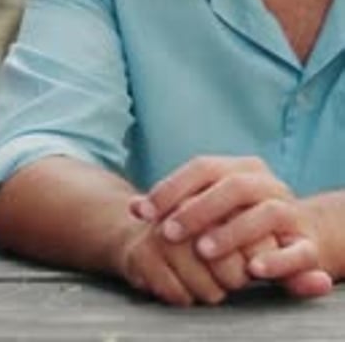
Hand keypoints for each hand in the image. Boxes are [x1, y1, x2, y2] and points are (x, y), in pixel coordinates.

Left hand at [131, 156, 331, 297]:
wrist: (297, 234)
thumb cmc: (240, 218)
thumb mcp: (209, 208)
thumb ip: (175, 206)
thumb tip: (130, 207)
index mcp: (240, 167)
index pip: (202, 167)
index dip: (170, 187)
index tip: (141, 211)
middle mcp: (266, 182)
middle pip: (232, 185)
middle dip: (197, 208)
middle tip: (168, 232)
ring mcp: (289, 209)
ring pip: (265, 212)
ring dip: (232, 231)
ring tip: (203, 250)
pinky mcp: (307, 242)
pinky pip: (297, 249)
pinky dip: (276, 259)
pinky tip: (253, 269)